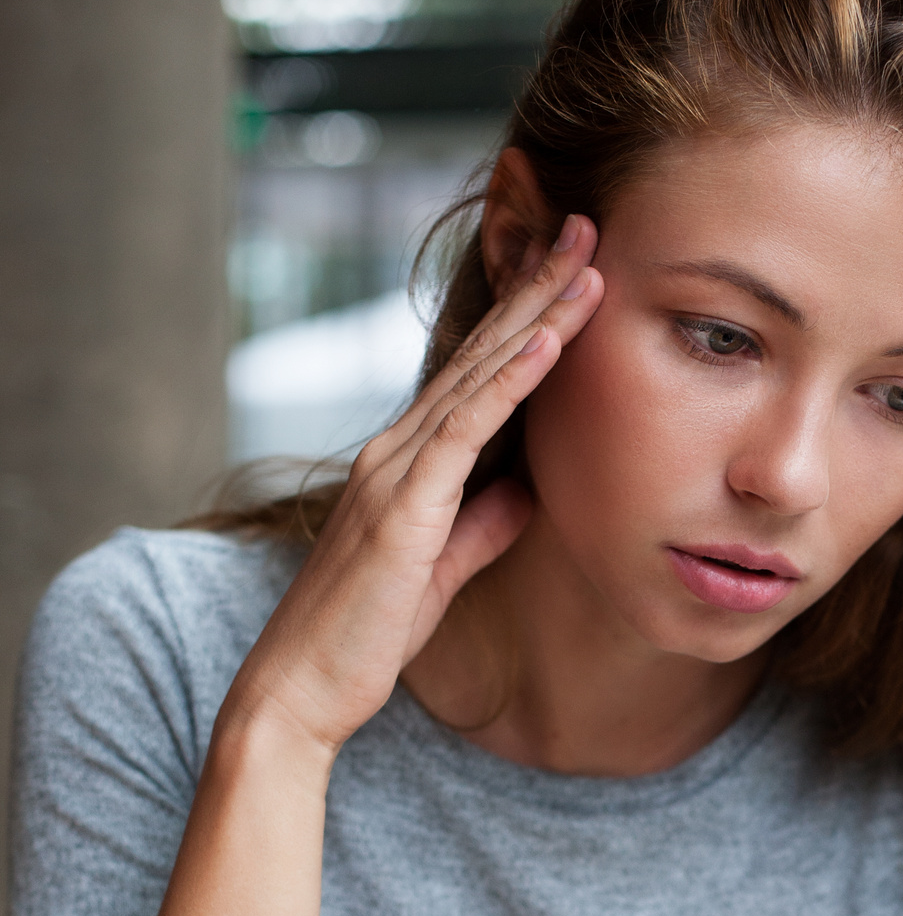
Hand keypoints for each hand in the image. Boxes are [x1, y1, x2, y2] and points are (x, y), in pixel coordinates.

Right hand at [226, 215, 603, 758]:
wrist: (302, 689)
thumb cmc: (365, 637)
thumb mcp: (440, 573)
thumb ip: (480, 528)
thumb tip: (525, 493)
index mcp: (407, 464)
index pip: (478, 375)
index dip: (527, 319)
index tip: (574, 272)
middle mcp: (398, 451)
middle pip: (481, 352)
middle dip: (537, 287)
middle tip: (587, 226)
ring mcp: (397, 473)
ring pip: (478, 375)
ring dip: (536, 316)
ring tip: (585, 262)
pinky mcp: (404, 507)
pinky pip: (466, 429)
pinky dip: (510, 381)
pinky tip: (548, 341)